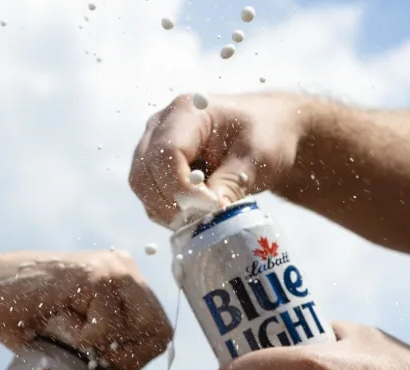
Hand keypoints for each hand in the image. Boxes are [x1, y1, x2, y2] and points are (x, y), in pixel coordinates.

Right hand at [0, 243, 171, 369]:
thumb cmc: (21, 318)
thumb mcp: (74, 338)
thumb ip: (107, 348)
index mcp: (124, 281)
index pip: (160, 333)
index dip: (136, 359)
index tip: (103, 363)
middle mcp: (124, 268)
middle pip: (160, 334)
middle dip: (127, 359)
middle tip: (89, 356)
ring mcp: (113, 268)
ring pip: (140, 333)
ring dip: (104, 349)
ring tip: (70, 332)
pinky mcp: (95, 275)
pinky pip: (108, 330)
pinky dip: (82, 339)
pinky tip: (58, 319)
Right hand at [130, 93, 303, 224]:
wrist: (266, 133)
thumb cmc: (264, 135)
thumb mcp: (255, 158)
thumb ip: (231, 184)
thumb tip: (211, 215)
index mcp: (187, 112)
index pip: (166, 153)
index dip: (182, 188)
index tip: (211, 206)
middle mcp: (161, 126)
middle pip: (145, 173)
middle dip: (172, 204)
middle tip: (206, 217)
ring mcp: (154, 146)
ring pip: (143, 188)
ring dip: (168, 211)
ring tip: (202, 217)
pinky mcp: (156, 168)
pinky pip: (150, 197)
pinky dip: (169, 213)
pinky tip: (194, 214)